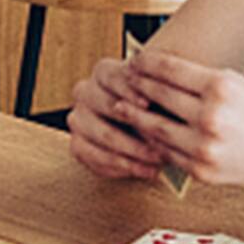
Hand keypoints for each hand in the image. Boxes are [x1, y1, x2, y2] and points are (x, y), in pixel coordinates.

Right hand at [68, 57, 164, 179]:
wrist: (153, 133)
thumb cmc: (162, 107)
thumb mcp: (166, 93)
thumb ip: (162, 89)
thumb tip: (162, 94)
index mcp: (104, 72)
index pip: (109, 76)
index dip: (127, 90)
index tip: (148, 105)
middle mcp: (85, 92)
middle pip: (101, 104)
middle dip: (132, 123)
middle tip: (158, 136)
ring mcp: (78, 119)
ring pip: (99, 134)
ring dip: (131, 150)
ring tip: (158, 160)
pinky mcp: (78, 146)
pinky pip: (94, 157)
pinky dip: (123, 166)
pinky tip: (145, 170)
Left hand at [114, 48, 243, 199]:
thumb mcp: (241, 85)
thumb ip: (203, 81)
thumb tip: (162, 74)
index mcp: (222, 88)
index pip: (170, 70)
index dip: (146, 63)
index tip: (135, 60)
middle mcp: (211, 117)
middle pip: (158, 96)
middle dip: (136, 86)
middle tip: (124, 80)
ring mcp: (205, 147)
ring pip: (155, 128)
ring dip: (135, 116)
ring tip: (123, 108)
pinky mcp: (202, 171)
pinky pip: (168, 153)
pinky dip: (155, 142)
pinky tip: (147, 133)